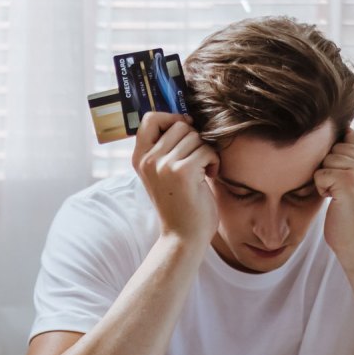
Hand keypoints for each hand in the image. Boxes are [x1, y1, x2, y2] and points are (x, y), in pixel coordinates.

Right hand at [132, 112, 219, 242]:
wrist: (183, 236)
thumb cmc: (179, 203)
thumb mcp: (162, 173)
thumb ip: (165, 148)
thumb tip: (185, 118)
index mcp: (139, 158)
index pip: (150, 119)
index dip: (171, 118)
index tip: (185, 132)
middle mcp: (148, 160)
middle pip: (179, 124)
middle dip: (195, 139)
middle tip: (197, 160)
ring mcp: (163, 165)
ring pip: (195, 136)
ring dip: (206, 151)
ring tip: (202, 171)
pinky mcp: (182, 172)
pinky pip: (206, 150)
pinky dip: (214, 162)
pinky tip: (209, 176)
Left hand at [314, 129, 353, 265]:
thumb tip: (339, 122)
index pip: (347, 136)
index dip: (341, 159)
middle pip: (335, 147)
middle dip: (332, 168)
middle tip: (346, 191)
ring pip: (325, 159)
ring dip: (326, 178)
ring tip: (342, 195)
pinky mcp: (349, 183)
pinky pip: (319, 173)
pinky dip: (321, 188)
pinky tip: (336, 201)